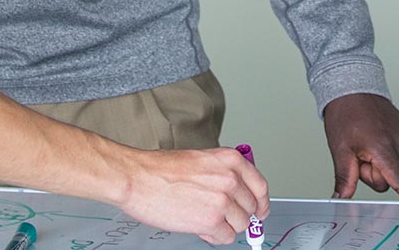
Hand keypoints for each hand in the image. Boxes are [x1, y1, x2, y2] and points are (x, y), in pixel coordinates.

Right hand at [114, 147, 270, 244]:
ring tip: (203, 219)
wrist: (137, 178)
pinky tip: (200, 228)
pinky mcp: (211, 221)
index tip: (259, 211)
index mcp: (230, 160)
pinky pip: (226, 237)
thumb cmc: (160, 170)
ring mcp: (223, 200)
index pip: (260, 186)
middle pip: (251, 208)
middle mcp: (230, 179)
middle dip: (237, 215)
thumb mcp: (201, 161)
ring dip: (224, 226)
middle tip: (220, 216)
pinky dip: (215, 237)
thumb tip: (237, 198)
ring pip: (240, 225)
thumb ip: (223, 176)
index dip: (261, 202)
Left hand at [324, 93, 398, 199]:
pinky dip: (383, 152)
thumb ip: (345, 178)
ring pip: (391, 167)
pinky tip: (372, 137)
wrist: (352, 89)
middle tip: (357, 155)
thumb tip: (342, 198)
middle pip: (388, 178)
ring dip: (377, 162)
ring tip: (364, 143)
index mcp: (383, 147)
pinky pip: (395, 154)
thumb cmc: (346, 115)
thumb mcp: (340, 150)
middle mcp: (398, 142)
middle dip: (372, 173)